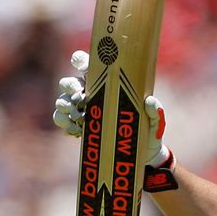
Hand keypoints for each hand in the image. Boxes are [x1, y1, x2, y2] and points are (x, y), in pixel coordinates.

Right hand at [53, 50, 170, 167]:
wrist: (140, 154)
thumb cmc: (148, 131)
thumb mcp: (155, 122)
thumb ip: (155, 112)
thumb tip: (149, 101)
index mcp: (109, 84)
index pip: (91, 66)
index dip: (81, 60)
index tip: (81, 64)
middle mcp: (92, 93)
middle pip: (70, 82)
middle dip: (70, 86)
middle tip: (81, 98)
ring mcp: (81, 109)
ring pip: (62, 100)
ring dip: (66, 107)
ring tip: (81, 119)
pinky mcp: (77, 125)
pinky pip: (61, 119)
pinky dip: (65, 123)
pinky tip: (77, 131)